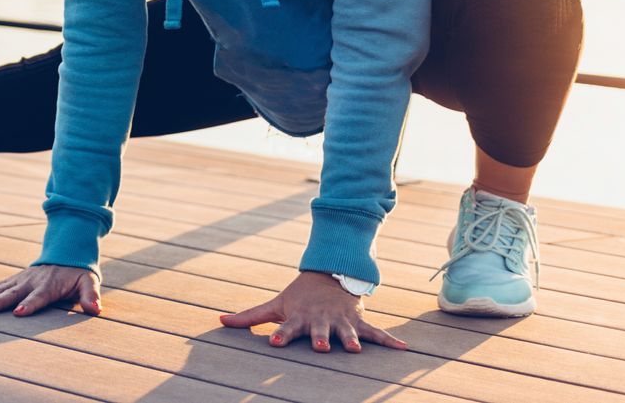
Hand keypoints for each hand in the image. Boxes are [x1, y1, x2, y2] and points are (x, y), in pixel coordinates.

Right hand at [0, 264, 101, 316]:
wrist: (65, 253)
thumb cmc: (77, 273)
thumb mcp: (88, 282)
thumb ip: (91, 295)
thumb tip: (95, 309)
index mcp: (48, 285)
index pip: (38, 296)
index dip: (29, 304)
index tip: (19, 312)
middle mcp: (29, 282)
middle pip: (11, 293)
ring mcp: (18, 280)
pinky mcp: (10, 281)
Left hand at [218, 271, 409, 352]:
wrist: (329, 276)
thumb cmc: (298, 297)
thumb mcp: (274, 305)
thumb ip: (248, 317)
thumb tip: (219, 320)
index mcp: (299, 319)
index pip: (286, 328)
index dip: (280, 336)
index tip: (273, 342)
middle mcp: (320, 321)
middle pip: (319, 331)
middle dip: (320, 338)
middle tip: (320, 346)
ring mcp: (340, 321)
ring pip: (346, 331)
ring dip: (351, 339)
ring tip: (354, 349)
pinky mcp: (357, 322)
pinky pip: (376, 333)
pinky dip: (390, 340)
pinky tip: (405, 349)